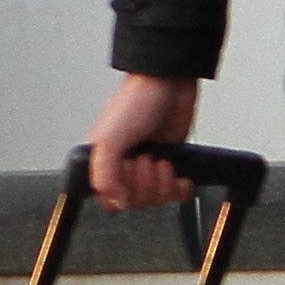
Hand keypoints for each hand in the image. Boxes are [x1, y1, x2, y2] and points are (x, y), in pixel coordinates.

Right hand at [88, 73, 202, 211]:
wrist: (170, 83)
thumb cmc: (136, 100)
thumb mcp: (110, 138)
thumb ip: (103, 172)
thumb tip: (113, 199)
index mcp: (104, 161)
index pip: (109, 198)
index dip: (122, 193)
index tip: (130, 173)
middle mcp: (125, 165)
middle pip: (135, 202)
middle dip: (146, 184)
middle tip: (147, 159)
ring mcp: (148, 165)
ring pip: (156, 199)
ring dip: (163, 184)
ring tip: (162, 160)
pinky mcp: (170, 163)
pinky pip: (175, 193)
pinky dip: (180, 188)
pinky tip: (179, 174)